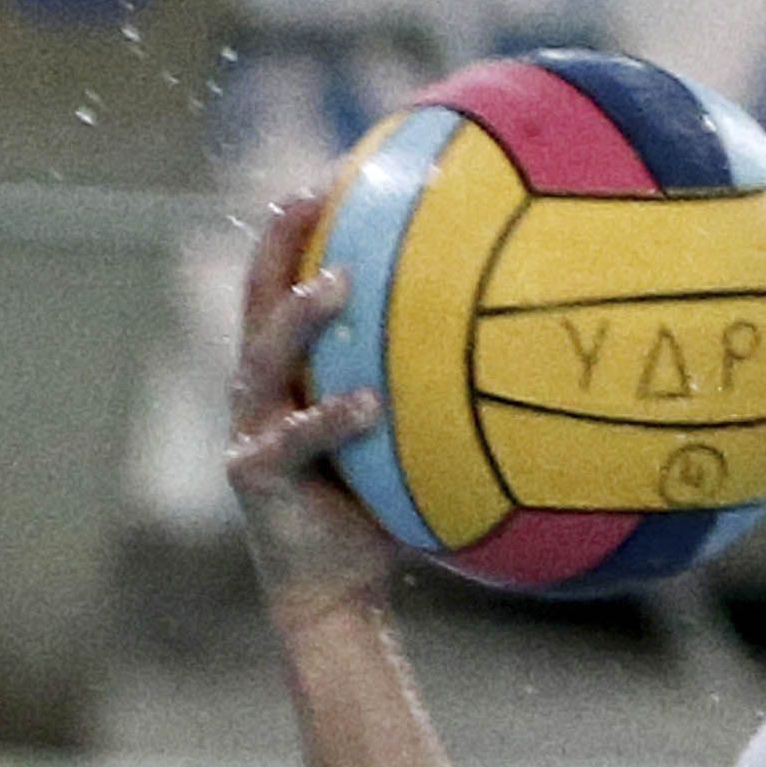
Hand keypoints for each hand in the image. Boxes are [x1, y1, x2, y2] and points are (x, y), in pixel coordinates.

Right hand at [227, 188, 399, 622]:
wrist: (334, 592)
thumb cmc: (378, 510)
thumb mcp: (404, 440)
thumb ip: (429, 390)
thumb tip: (515, 344)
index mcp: (288, 375)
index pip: (281, 285)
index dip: (294, 229)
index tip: (328, 173)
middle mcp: (258, 391)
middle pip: (255, 298)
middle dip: (276, 243)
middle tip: (307, 195)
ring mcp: (250, 430)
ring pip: (263, 358)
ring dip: (298, 318)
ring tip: (337, 286)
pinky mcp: (255, 476)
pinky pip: (293, 439)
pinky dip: (330, 420)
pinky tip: (367, 403)